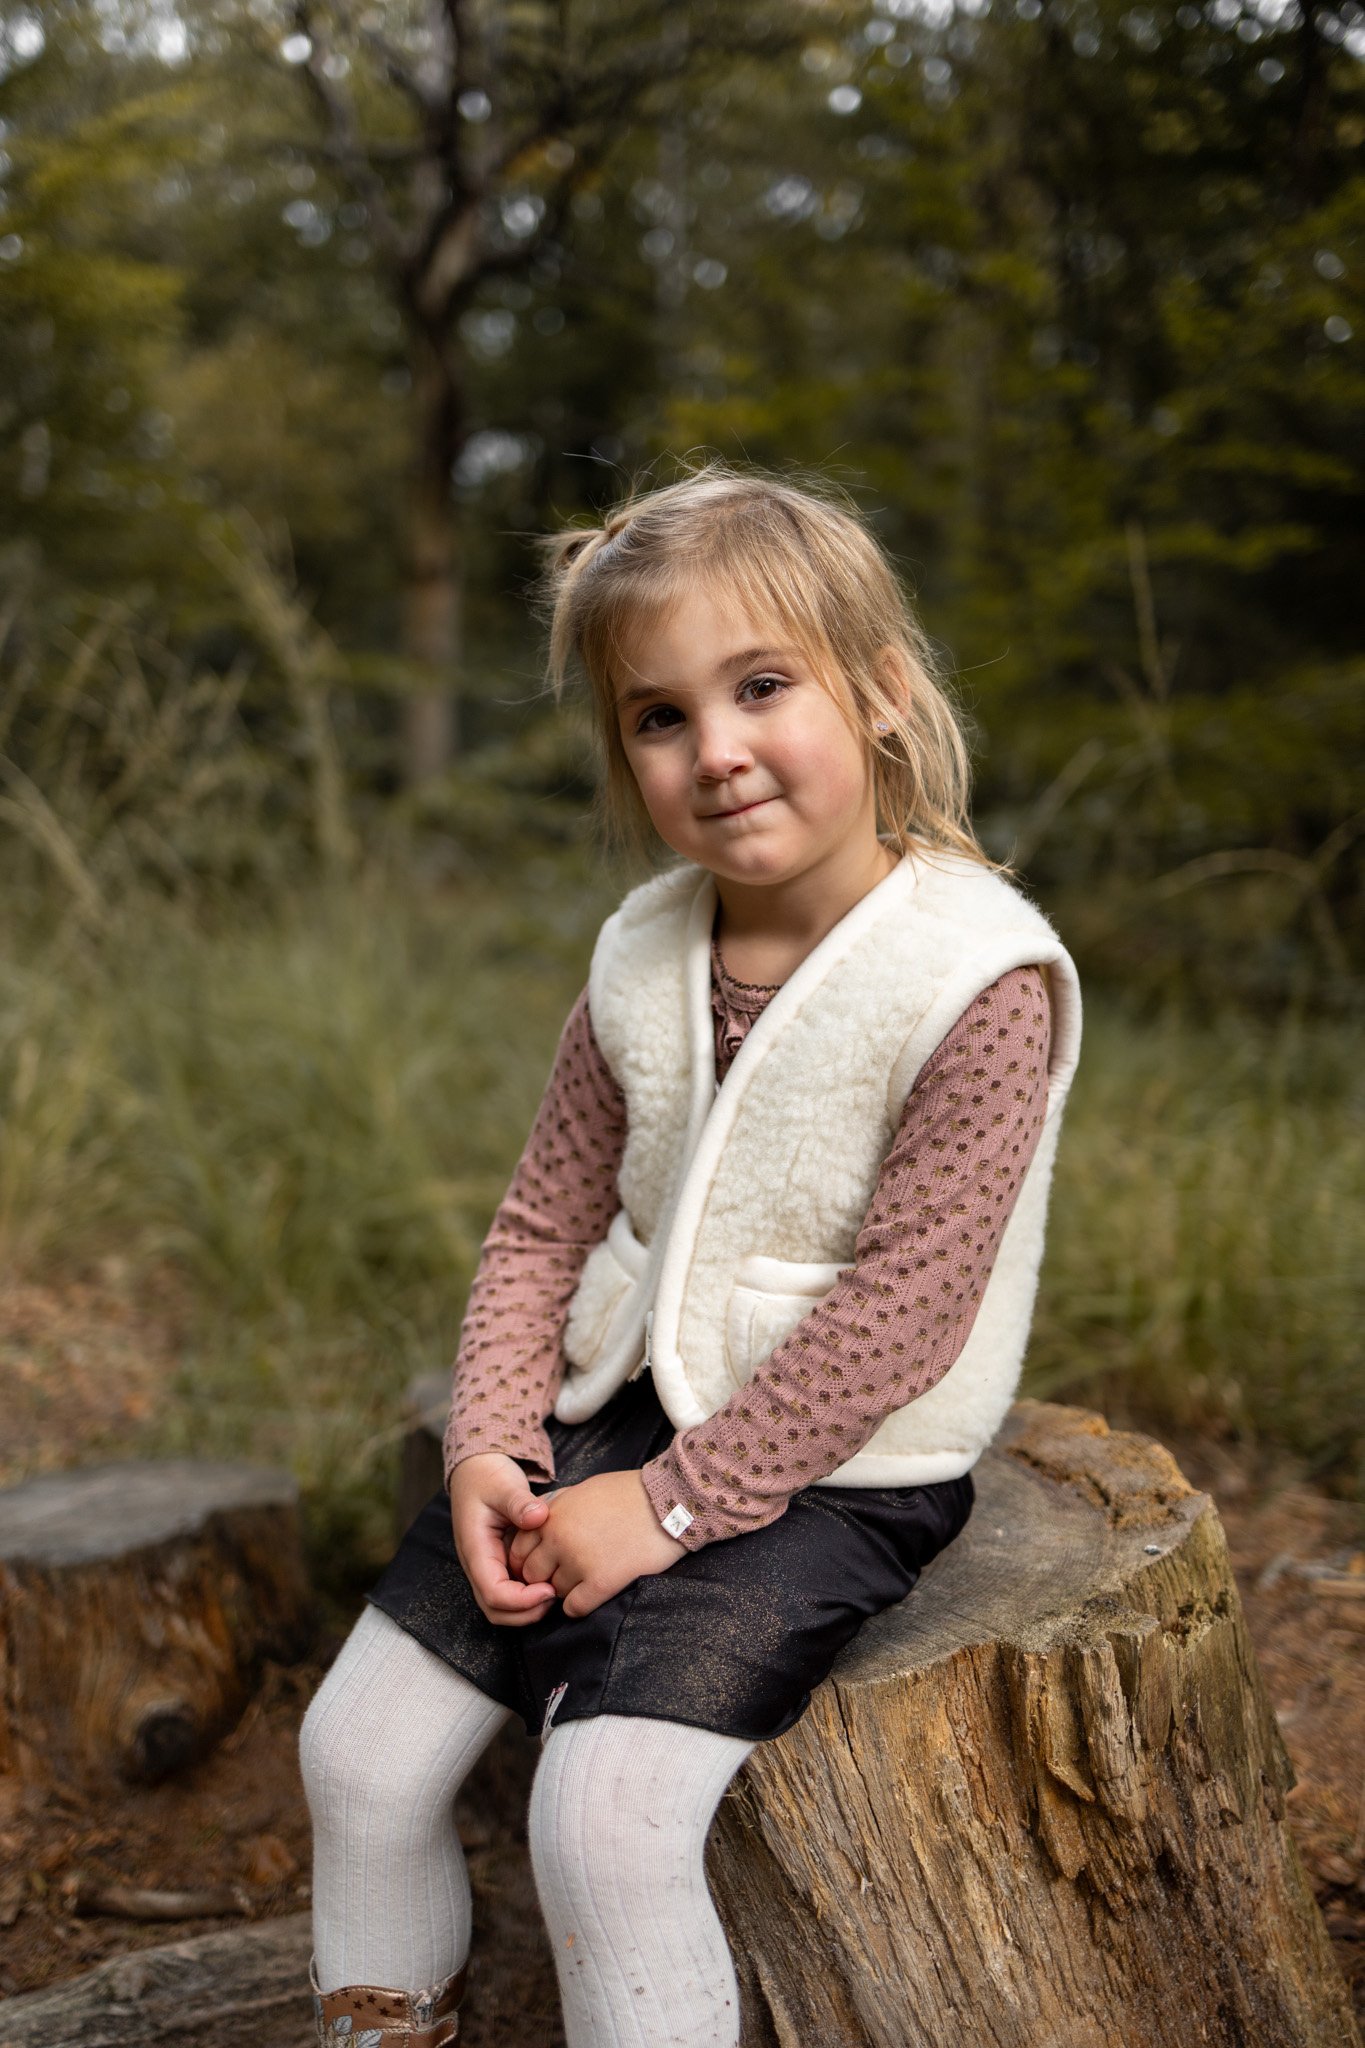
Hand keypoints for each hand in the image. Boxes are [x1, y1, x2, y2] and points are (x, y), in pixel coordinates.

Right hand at [448, 1452, 557, 1626]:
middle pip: (495, 1609)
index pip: (493, 1593)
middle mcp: (478, 1565)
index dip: (521, 1600)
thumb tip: (538, 1517)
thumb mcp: (503, 1485)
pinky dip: (528, 1596)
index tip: (549, 1588)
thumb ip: (519, 1502)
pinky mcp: (498, 1564)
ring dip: (527, 1609)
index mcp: (475, 1549)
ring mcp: (487, 1567)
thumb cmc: (488, 1477)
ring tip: (555, 1592)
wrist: (477, 1471)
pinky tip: (549, 1580)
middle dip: (525, 1612)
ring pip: (502, 1606)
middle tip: (556, 1597)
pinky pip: (510, 1592)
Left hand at [505, 1468, 686, 1618]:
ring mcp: (579, 1561)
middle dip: (544, 1577)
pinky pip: (574, 1608)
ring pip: (553, 1592)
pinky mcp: (601, 1582)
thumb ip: (556, 1506)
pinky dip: (580, 1605)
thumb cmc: (628, 1493)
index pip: (518, 1550)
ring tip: (585, 1579)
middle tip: (564, 1574)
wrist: (667, 1503)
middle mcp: (559, 1539)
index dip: (529, 1560)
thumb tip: (536, 1521)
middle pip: (532, 1574)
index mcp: (551, 1516)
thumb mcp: (583, 1489)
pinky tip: (593, 1593)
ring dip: (566, 1590)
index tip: (544, 1563)